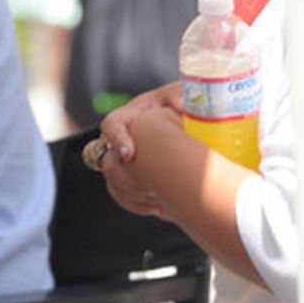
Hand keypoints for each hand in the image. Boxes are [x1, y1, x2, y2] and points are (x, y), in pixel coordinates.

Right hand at [97, 84, 182, 216]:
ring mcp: (127, 160)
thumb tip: (180, 103)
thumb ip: (179, 94)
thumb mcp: (183, 93)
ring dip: (135, 195)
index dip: (117, 139)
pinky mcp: (135, 176)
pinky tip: (162, 209)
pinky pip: (125, 195)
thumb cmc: (186, 102)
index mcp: (132, 116)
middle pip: (109, 160)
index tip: (128, 154)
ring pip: (115, 182)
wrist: (194, 120)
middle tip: (152, 190)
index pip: (112, 125)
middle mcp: (125, 138)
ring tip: (161, 203)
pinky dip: (140, 205)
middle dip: (128, 179)